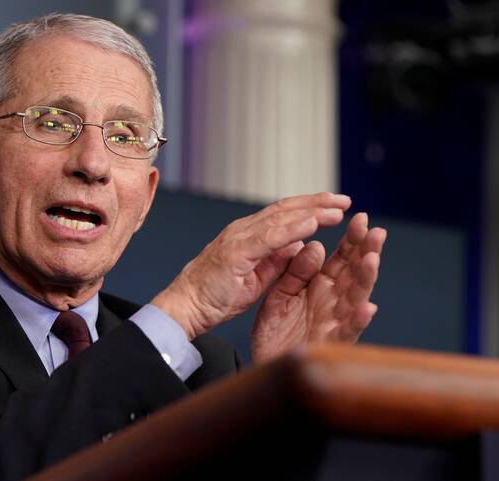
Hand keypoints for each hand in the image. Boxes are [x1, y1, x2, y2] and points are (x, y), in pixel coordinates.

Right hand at [151, 193, 351, 339]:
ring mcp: (238, 239)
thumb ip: (275, 260)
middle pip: (285, 209)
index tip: (334, 207)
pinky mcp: (236, 253)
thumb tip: (299, 246)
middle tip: (344, 200)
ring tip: (337, 209)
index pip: (283, 216)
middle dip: (316, 203)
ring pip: (280, 218)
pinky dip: (292, 229)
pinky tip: (313, 224)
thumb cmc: (214, 296)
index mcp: (248, 236)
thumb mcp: (254, 277)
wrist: (185, 307)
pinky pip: (269, 237)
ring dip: (311, 212)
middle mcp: (243, 230)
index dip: (310, 209)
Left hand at [250, 212, 386, 362]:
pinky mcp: (330, 344)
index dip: (351, 239)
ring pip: (356, 298)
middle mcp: (334, 302)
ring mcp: (335, 322)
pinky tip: (365, 308)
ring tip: (371, 260)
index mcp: (321, 286)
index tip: (359, 216)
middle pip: (355, 273)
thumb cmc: (276, 331)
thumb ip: (296, 273)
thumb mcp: (281, 295)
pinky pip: (347, 332)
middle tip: (376, 231)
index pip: (341, 258)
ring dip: (366, 280)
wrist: (265, 363)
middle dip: (367, 252)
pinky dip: (357, 320)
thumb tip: (315, 245)